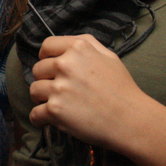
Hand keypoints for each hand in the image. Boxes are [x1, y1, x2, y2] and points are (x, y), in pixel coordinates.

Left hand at [28, 34, 145, 149]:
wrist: (131, 120)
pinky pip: (35, 114)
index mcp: (77, 48)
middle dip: (45, 79)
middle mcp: (65, 64)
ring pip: (34, 91)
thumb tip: (68, 45)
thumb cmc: (122, 89)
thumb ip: (87, 44)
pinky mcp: (55, 110)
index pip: (46, 46)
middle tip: (58, 90)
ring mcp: (58, 88)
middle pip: (37, 69)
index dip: (46, 57)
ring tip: (56, 104)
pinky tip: (47, 120)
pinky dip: (39, 119)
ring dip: (42, 99)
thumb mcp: (109, 56)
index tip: (50, 67)